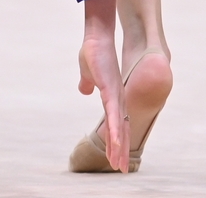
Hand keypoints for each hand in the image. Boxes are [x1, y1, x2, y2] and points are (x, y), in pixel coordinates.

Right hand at [79, 0, 128, 172]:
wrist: (97, 38)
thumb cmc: (93, 52)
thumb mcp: (88, 73)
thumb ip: (87, 83)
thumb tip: (84, 90)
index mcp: (112, 97)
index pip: (116, 123)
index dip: (116, 140)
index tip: (115, 155)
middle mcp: (117, 99)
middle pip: (121, 131)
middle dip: (121, 150)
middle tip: (121, 168)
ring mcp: (115, 97)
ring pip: (119, 128)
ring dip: (119, 148)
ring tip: (120, 165)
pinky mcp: (110, 92)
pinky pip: (113, 117)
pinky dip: (114, 132)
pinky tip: (115, 144)